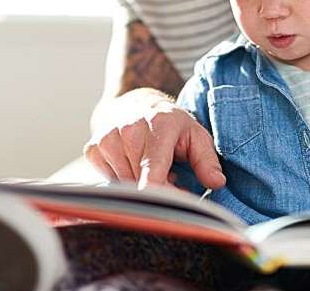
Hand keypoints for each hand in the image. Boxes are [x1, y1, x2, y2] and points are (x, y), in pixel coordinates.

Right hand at [83, 91, 226, 189]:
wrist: (133, 103)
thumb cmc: (169, 123)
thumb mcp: (195, 134)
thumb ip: (206, 159)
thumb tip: (216, 183)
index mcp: (159, 125)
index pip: (153, 175)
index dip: (165, 196)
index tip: (178, 204)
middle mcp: (129, 130)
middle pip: (141, 185)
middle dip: (159, 190)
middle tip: (171, 176)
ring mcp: (107, 139)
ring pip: (125, 186)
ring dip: (141, 185)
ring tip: (152, 167)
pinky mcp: (93, 150)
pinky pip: (110, 182)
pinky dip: (124, 180)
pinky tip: (134, 165)